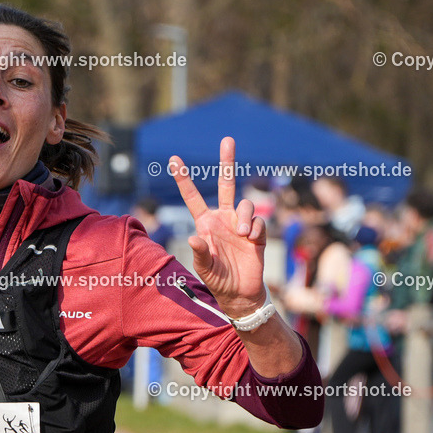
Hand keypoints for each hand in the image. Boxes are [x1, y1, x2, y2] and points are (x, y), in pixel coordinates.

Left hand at [170, 137, 266, 318]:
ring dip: (245, 216)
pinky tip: (251, 241)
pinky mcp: (258, 233)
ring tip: (243, 234)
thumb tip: (195, 238)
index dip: (184, 179)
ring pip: (246, 204)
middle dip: (227, 162)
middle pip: (226, 184)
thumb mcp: (204, 269)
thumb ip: (200, 254)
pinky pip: (259, 221)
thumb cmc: (218, 279)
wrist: (241, 293)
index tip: (173, 160)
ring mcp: (241, 224)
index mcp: (205, 223)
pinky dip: (255, 228)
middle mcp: (223, 218)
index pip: (193, 197)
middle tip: (227, 139)